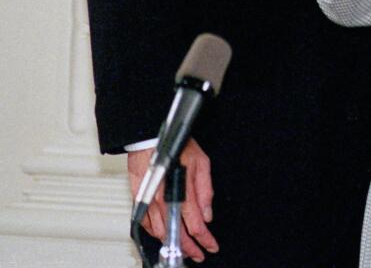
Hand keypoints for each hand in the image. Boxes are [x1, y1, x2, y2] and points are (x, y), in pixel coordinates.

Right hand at [128, 138, 217, 260]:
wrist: (148, 137)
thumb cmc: (174, 145)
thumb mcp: (201, 163)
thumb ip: (205, 191)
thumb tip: (207, 214)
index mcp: (179, 193)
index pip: (194, 225)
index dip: (204, 239)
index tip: (211, 246)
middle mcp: (161, 202)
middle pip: (175, 234)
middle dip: (189, 248)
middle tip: (198, 254)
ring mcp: (147, 202)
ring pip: (159, 232)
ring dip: (171, 243)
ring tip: (182, 249)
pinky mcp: (137, 199)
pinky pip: (145, 223)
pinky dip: (154, 232)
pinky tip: (162, 235)